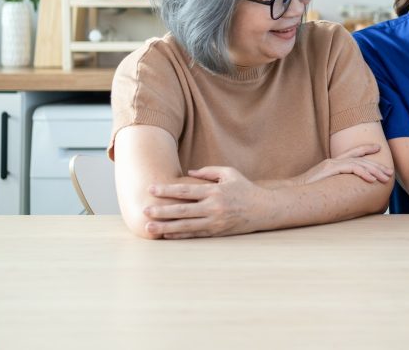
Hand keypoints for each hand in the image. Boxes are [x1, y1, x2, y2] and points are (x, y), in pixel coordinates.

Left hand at [143, 166, 267, 238]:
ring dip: (166, 226)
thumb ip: (209, 171)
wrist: (263, 209)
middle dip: (161, 210)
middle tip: (144, 210)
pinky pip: (195, 235)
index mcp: (214, 191)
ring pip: (186, 225)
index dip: (167, 190)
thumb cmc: (245, 189)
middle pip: (182, 209)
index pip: (185, 190)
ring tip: (149, 227)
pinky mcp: (217, 232)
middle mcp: (213, 207)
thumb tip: (190, 172)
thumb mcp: (229, 173)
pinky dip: (180, 235)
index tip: (151, 189)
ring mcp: (215, 222)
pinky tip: (166, 234)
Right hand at [299, 143, 393, 184]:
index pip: (352, 153)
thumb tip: (345, 193)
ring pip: (358, 163)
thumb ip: (334, 185)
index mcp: (332, 164)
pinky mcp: (330, 169)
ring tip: (385, 178)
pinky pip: (351, 169)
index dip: (365, 149)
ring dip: (374, 171)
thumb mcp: (323, 186)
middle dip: (376, 165)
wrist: (291, 190)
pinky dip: (363, 173)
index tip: (378, 147)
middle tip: (389, 172)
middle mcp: (333, 161)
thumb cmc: (306, 192)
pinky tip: (372, 179)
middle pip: (360, 159)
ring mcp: (331, 164)